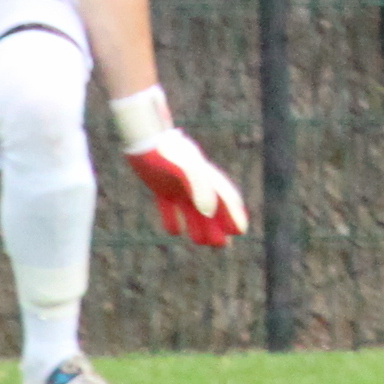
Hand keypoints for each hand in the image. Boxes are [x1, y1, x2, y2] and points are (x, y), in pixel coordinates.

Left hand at [125, 129, 250, 246]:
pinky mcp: (161, 186)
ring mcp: (177, 184)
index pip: (225, 198)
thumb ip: (200, 187)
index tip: (240, 231)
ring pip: (193, 210)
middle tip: (223, 246)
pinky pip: (170, 207)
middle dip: (219, 226)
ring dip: (199, 226)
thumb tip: (208, 212)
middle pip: (211, 207)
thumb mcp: (185, 168)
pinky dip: (173, 219)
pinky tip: (175, 231)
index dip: (234, 214)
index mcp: (205, 177)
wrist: (143, 136)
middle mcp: (194, 182)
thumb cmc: (166, 151)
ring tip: (202, 242)